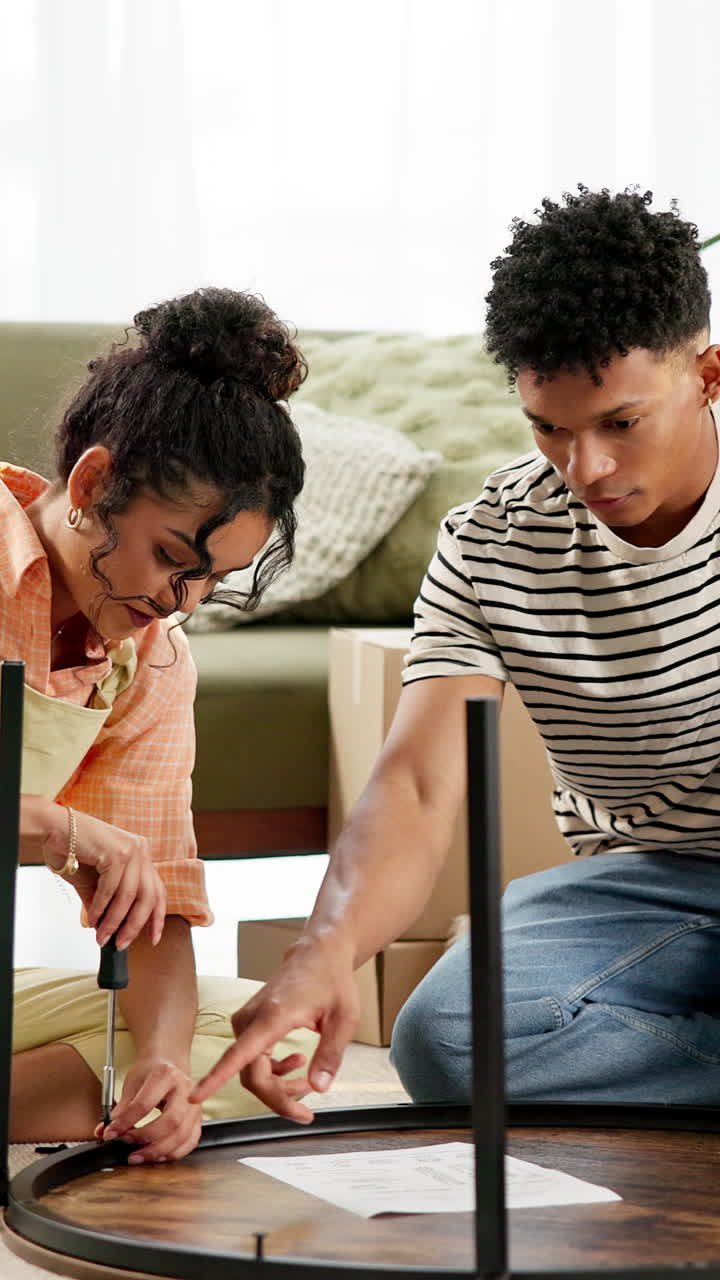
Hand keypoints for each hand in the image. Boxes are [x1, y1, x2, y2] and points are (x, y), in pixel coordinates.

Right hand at [43, 807, 165, 948]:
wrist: (53, 828)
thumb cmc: (73, 850)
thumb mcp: (94, 883)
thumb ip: (106, 903)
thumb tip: (109, 929)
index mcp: (140, 854)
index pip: (157, 890)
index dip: (157, 916)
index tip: (153, 938)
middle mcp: (140, 850)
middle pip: (148, 896)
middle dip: (135, 925)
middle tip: (121, 944)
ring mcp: (130, 849)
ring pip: (129, 896)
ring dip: (115, 921)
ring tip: (103, 937)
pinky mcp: (116, 852)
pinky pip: (111, 889)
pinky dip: (102, 908)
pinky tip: (93, 919)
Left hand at [96, 1056, 201, 1162]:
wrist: (167, 1064)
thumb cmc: (150, 1072)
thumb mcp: (132, 1082)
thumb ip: (122, 1107)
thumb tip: (105, 1130)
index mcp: (166, 1075)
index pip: (145, 1104)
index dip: (125, 1122)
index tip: (110, 1133)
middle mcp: (186, 1089)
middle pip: (171, 1121)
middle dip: (145, 1138)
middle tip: (125, 1142)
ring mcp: (195, 1105)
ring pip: (182, 1135)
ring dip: (157, 1151)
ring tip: (137, 1156)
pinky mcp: (198, 1119)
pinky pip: (190, 1142)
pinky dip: (173, 1153)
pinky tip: (156, 1156)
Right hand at [189, 934, 359, 1121]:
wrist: (318, 953)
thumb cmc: (331, 979)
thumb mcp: (344, 1018)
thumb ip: (330, 1055)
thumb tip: (319, 1088)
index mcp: (272, 1016)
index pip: (238, 1055)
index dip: (214, 1080)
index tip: (193, 1097)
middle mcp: (252, 1018)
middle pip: (250, 1075)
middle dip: (277, 1098)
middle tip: (306, 1113)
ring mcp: (247, 1019)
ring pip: (251, 1070)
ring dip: (277, 1085)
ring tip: (307, 1082)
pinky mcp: (248, 1022)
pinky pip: (251, 1058)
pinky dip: (273, 1070)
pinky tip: (296, 1062)